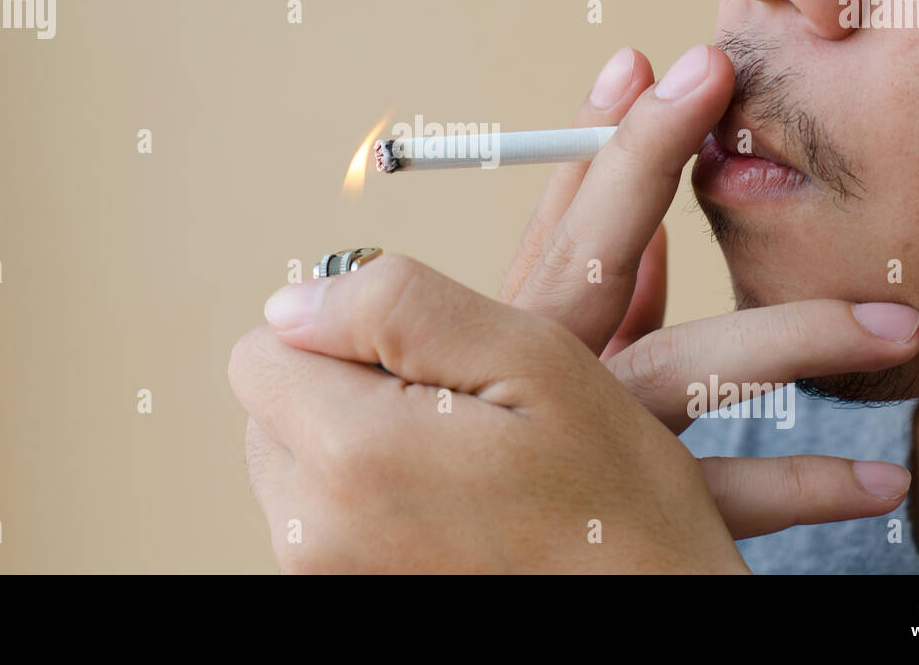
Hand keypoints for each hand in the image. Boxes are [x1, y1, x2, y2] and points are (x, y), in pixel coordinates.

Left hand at [229, 254, 749, 572]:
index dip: (340, 332)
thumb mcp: (532, 360)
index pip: (261, 348)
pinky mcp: (345, 600)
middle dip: (343, 387)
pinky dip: (370, 497)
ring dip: (357, 444)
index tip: (421, 360)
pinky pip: (322, 516)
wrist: (657, 618)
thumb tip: (292, 300)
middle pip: (270, 406)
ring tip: (458, 465)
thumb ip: (396, 306)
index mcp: (351, 457)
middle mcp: (312, 532)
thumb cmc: (615, 506)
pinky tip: (449, 506)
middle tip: (452, 413)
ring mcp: (323, 580)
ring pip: (294, 460)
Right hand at [501, 46, 918, 534]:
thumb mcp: (531, 355)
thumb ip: (592, 293)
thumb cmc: (492, 432)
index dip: (601, 136)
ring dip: (794, 337)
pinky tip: (882, 476)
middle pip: (592, 257)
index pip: (556, 218)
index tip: (649, 62)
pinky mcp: (639, 514)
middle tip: (712, 76)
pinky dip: (805, 484)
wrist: (452, 533)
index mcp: (514, 334)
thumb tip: (660, 230)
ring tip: (894, 322)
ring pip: (685, 370)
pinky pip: (727, 496)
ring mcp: (592, 441)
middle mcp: (545, 376)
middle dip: (644, 157)